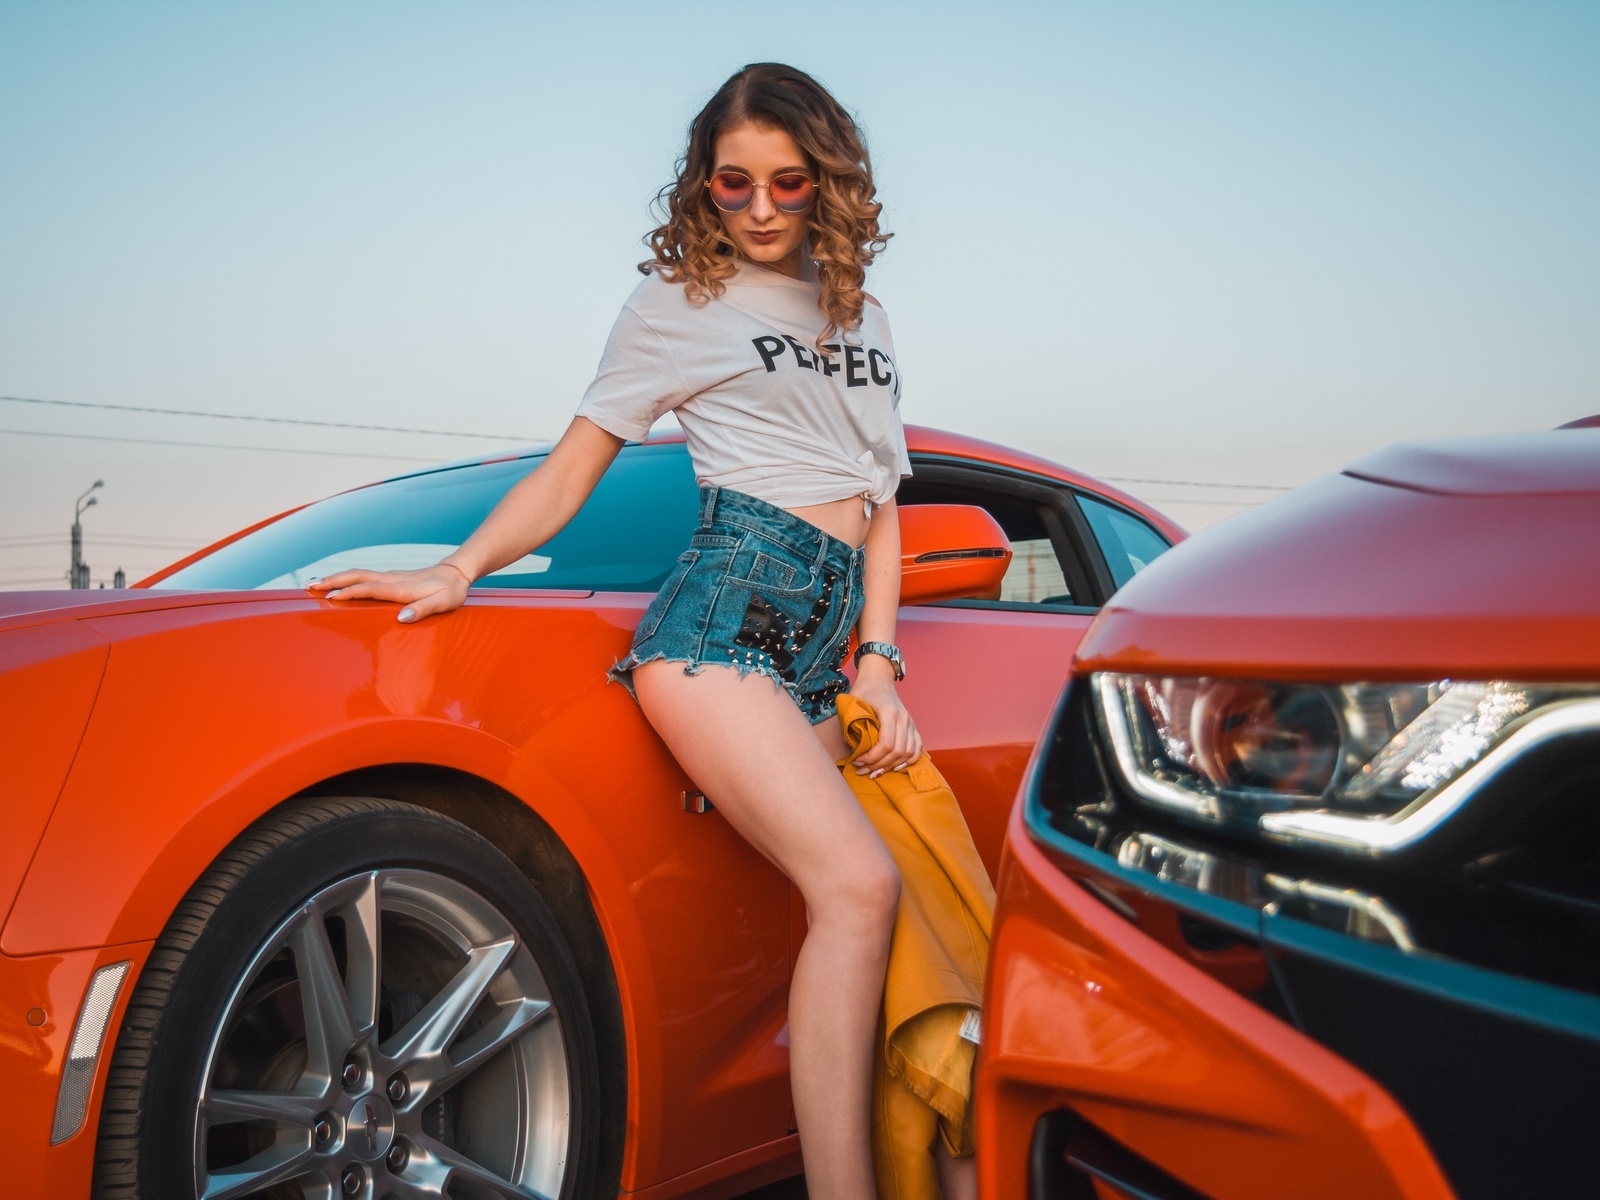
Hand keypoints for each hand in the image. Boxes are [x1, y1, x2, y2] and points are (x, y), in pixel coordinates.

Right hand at [307, 561, 470, 622]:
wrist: (456, 573)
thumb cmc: (451, 591)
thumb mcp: (443, 603)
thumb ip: (423, 610)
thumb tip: (401, 618)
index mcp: (402, 588)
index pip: (370, 589)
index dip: (351, 592)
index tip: (331, 597)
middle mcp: (392, 579)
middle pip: (357, 576)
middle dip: (333, 580)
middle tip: (310, 586)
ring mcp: (390, 577)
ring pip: (358, 574)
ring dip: (336, 578)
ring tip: (314, 584)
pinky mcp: (390, 578)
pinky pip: (364, 577)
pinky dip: (347, 579)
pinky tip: (338, 584)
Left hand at [849, 657, 922, 777]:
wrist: (878, 679)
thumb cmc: (864, 691)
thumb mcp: (853, 704)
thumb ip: (851, 725)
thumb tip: (851, 749)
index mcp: (889, 712)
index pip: (886, 744)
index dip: (872, 758)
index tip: (857, 760)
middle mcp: (903, 718)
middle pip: (897, 752)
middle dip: (879, 765)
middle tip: (862, 770)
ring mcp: (911, 723)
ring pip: (908, 753)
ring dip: (892, 766)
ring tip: (875, 771)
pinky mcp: (913, 727)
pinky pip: (917, 748)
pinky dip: (909, 761)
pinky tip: (895, 767)